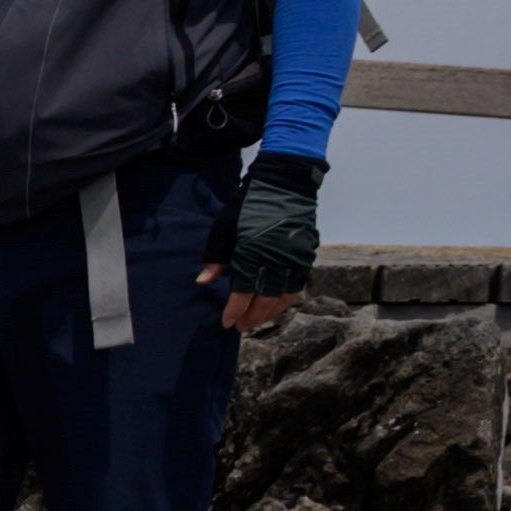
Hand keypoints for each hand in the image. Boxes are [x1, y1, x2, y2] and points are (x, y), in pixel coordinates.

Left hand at [212, 149, 323, 330]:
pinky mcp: (307, 255)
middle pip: (266, 300)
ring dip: (271, 312)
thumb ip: (216, 258)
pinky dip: (287, 298)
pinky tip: (277, 303)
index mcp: (252, 255)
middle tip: (241, 327)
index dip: (235, 311)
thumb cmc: (248, 205)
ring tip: (258, 319)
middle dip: (253, 317)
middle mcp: (276, 261)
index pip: (243, 293)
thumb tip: (203, 282)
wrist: (284, 183)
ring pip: (285, 296)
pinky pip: (298, 285)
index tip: (227, 323)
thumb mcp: (224, 228)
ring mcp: (294, 259)